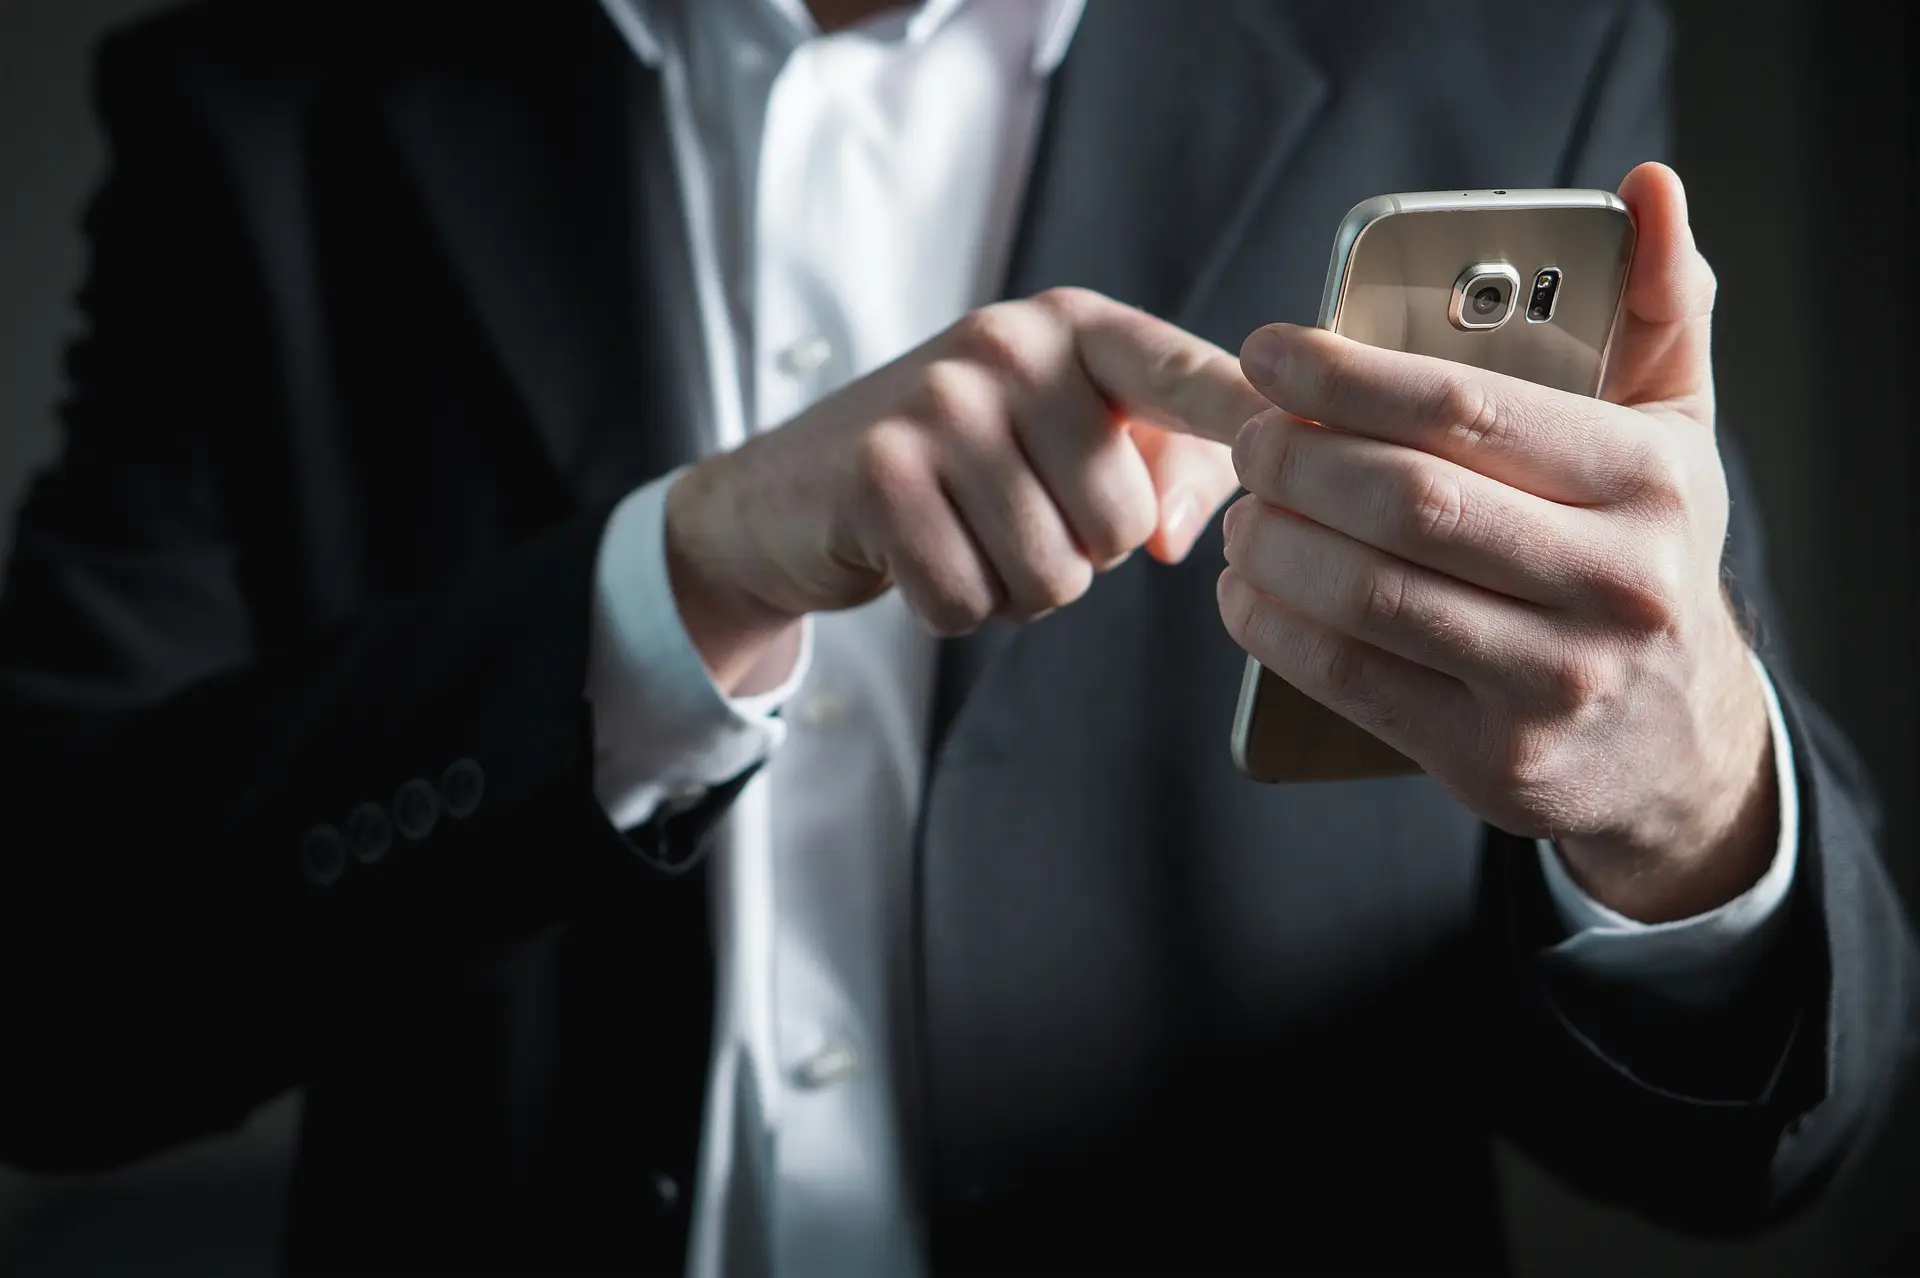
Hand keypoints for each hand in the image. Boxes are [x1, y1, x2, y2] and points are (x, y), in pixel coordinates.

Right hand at [667, 287, 1262, 690]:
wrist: (788, 495)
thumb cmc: (952, 469)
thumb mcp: (1058, 439)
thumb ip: (1158, 466)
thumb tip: (1175, 534)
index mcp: (1070, 328)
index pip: (1184, 375)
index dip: (1252, 417)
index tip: (1310, 437)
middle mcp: (1007, 345)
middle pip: (1120, 519)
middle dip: (1077, 553)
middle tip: (1009, 515)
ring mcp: (939, 404)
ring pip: (1053, 572)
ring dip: (1015, 589)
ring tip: (964, 535)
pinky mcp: (881, 475)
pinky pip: (972, 600)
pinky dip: (952, 608)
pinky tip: (917, 558)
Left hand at [1219, 163, 1776, 922]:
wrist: (1679, 745)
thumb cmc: (1647, 555)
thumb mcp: (1677, 431)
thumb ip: (1661, 307)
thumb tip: (1647, 187)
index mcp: (1650, 482)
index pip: (1465, 410)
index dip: (1344, 376)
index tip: (1268, 352)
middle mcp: (1614, 585)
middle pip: (1402, 502)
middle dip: (1294, 458)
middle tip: (1245, 436)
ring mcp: (1553, 683)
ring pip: (1365, 594)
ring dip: (1270, 544)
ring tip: (1241, 512)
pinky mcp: (1492, 759)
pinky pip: (1349, 679)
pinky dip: (1273, 628)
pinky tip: (1246, 592)